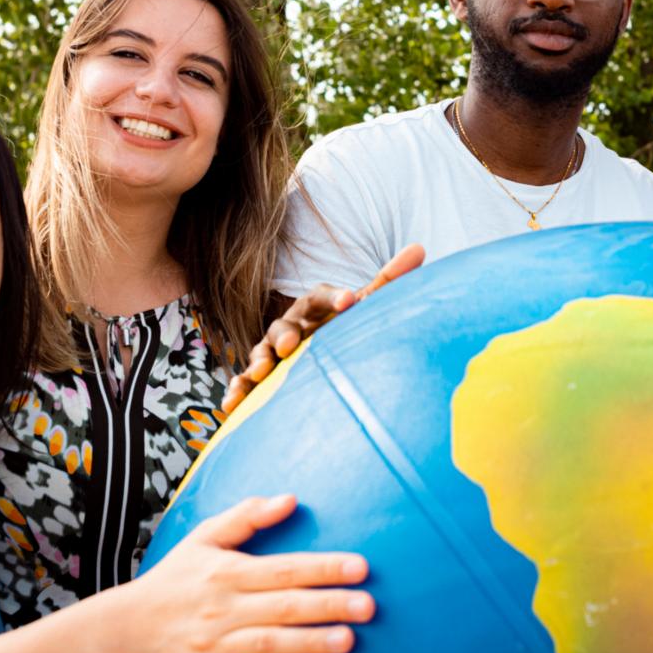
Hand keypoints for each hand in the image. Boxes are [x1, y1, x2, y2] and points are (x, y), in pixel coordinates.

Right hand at [118, 494, 372, 652]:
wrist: (120, 629)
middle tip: (368, 606)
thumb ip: (248, 516)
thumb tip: (291, 499)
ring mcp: (212, 646)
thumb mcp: (203, 538)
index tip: (361, 567)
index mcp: (226, 571)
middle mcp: (222, 608)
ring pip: (268, 643)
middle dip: (328, 605)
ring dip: (309, 643)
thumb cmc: (172, 580)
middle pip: (283, 605)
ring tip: (347, 640)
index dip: (323, 567)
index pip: (284, 568)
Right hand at [222, 244, 424, 412]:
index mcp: (316, 307)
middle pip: (283, 324)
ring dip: (258, 360)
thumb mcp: (364, 307)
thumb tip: (420, 247)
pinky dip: (237, 392)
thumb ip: (388, 281)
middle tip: (289, 343)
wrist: (318, 353)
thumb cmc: (343, 327)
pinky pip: (244, 384)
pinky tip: (232, 404)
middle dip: (284, 332)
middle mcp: (291, 326)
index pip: (321, 296)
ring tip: (260, 371)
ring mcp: (272, 352)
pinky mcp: (260, 380)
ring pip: (260, 352)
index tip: (350, 301)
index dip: (334, 296)